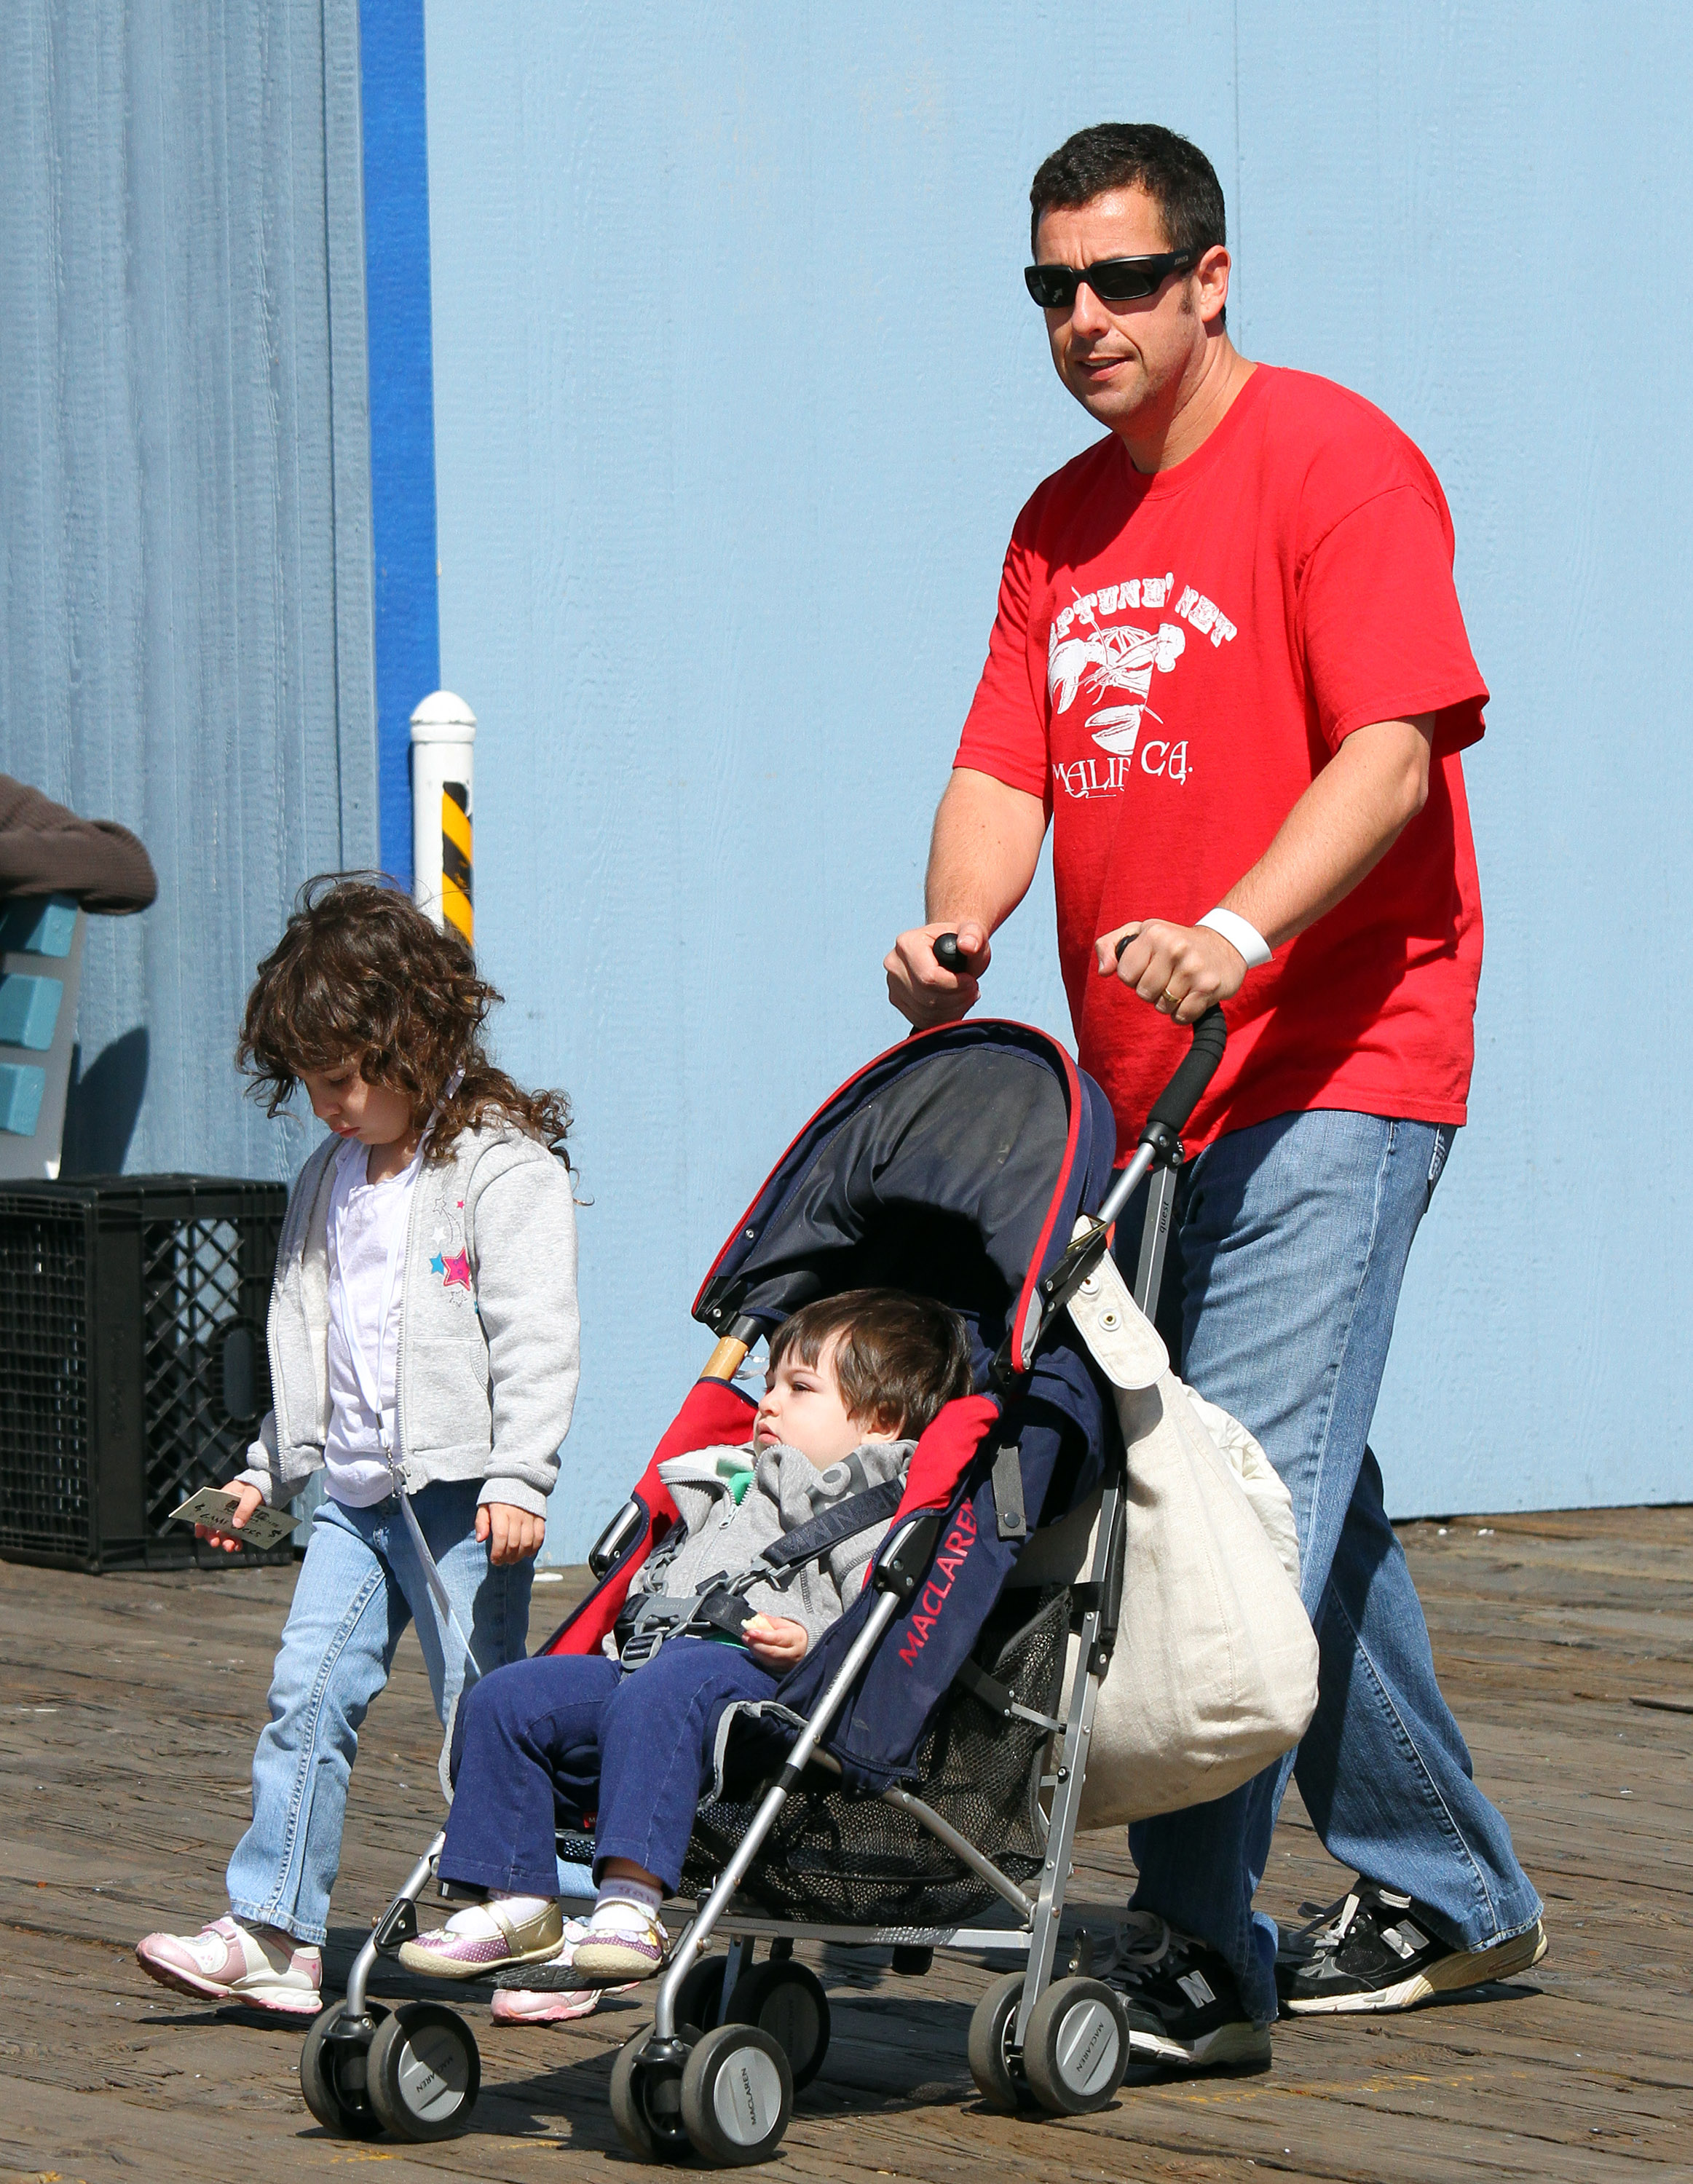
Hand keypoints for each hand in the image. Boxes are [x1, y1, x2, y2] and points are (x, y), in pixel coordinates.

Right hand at [197, 1481, 263, 1552]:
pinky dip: (236, 1541)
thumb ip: (244, 1508)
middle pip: (214, 1525)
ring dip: (225, 1541)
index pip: (206, 1511)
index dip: (201, 1522)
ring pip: (225, 1532)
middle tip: (215, 1543)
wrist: (271, 1487)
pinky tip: (238, 1546)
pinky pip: (236, 1535)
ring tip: (230, 1547)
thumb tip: (236, 1524)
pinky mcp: (242, 1523)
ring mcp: (233, 1517)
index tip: (199, 1534)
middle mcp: (225, 1509)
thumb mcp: (251, 1495)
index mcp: (222, 1498)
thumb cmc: (258, 1486)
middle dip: (213, 1536)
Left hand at [477, 1501, 546, 1564]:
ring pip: (527, 1543)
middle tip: (502, 1561)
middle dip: (507, 1557)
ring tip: (513, 1559)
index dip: (497, 1552)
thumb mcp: (484, 1505)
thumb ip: (481, 1522)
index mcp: (501, 1511)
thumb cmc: (499, 1494)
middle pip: (514, 1543)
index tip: (494, 1560)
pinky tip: (527, 1553)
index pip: (500, 1537)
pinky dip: (534, 1549)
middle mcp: (517, 1515)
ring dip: (520, 1556)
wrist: (520, 1478)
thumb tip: (480, 1539)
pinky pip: (540, 1537)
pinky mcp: (540, 1518)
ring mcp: (530, 1517)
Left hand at [741, 1613, 808, 1666]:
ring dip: (754, 1649)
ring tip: (746, 1639)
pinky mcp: (779, 1669)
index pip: (778, 1638)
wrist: (802, 1648)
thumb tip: (758, 1616)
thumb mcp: (786, 1624)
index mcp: (796, 1638)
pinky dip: (757, 1654)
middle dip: (756, 1643)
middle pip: (772, 1651)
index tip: (751, 1630)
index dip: (763, 1635)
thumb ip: (771, 1621)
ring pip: (767, 1658)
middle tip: (745, 1635)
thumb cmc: (793, 1634)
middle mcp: (792, 1653)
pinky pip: (765, 1663)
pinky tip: (751, 1646)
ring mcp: (786, 1663)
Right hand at [883, 919, 990, 1029]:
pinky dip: (944, 1018)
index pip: (929, 978)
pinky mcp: (898, 1001)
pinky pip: (922, 1021)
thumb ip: (974, 936)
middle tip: (973, 990)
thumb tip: (968, 945)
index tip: (971, 981)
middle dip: (957, 999)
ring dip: (953, 1010)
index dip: (955, 986)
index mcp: (907, 943)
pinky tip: (955, 1004)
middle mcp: (894, 964)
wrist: (946, 949)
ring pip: (925, 1013)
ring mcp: (893, 985)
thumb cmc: (959, 941)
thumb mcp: (972, 933)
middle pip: (927, 998)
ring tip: (966, 995)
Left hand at [1095, 918, 1247, 1023]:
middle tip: (1167, 977)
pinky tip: (1192, 996)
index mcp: (1154, 933)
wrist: (1225, 944)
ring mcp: (1193, 968)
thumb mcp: (1140, 932)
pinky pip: (1182, 1016)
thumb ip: (1109, 945)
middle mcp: (1174, 947)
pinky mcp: (1208, 987)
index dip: (1134, 976)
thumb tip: (1104, 971)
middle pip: (1143, 993)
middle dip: (1152, 991)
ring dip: (1169, 1002)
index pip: (1125, 974)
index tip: (1148, 967)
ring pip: (1162, 1006)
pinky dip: (1183, 1013)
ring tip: (1181, 984)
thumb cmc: (1174, 941)